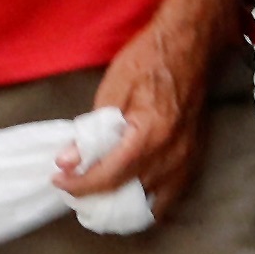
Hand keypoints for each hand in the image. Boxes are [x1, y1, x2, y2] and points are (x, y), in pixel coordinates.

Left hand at [62, 3, 221, 214]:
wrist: (190, 47)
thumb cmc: (150, 61)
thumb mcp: (113, 90)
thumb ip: (92, 131)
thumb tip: (68, 160)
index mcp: (150, 137)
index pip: (110, 178)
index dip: (80, 186)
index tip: (60, 182)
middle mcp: (173, 156)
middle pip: (132, 198)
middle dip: (100, 200)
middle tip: (77, 189)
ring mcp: (187, 161)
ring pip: (155, 205)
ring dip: (126, 206)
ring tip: (100, 196)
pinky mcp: (195, 158)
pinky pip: (171, 195)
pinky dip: (148, 200)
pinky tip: (129, 191)